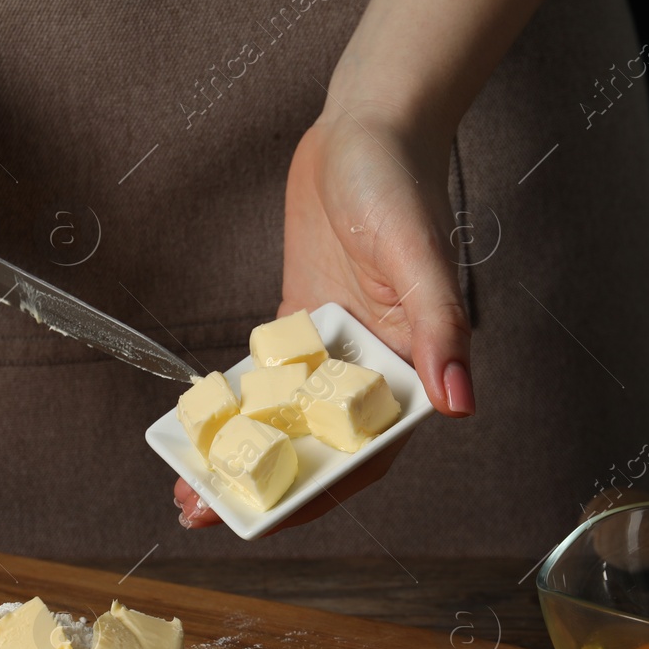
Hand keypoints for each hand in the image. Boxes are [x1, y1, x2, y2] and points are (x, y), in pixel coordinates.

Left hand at [174, 102, 472, 531]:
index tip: (270, 520)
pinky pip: (268, 379)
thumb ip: (439, 328)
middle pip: (317, 447)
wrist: (366, 128)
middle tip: (205, 511)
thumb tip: (458, 402)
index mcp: (410, 367)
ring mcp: (332, 349)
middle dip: (263, 486)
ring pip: (287, 420)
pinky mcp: (301, 322)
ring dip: (244, 455)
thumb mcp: (419, 255)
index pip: (365, 453)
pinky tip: (198, 428)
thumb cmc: (400, 182)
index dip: (319, 492)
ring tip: (190, 485)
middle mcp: (371, 369)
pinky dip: (236, 406)